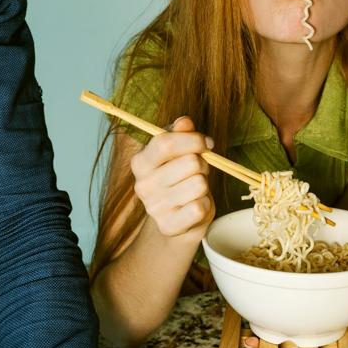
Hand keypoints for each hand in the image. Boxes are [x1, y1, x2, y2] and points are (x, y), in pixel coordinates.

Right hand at [130, 116, 215, 240]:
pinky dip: (205, 204)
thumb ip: (180, 134)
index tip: (207, 143)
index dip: (193, 140)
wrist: (178, 219)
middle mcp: (142, 185)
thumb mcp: (179, 153)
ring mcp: (153, 208)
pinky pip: (200, 207)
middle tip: (198, 171)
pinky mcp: (168, 226)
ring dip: (204, 185)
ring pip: (199, 184)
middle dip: (203, 163)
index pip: (165, 143)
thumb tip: (184, 121)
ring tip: (195, 189)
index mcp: (140, 163)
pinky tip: (196, 205)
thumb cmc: (181, 178)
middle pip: (190, 162)